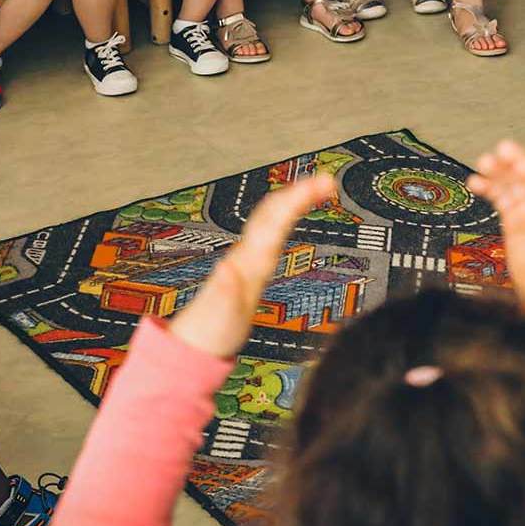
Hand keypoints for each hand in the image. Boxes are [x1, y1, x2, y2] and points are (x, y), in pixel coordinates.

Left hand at [168, 173, 338, 357]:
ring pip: (272, 219)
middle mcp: (247, 254)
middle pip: (274, 211)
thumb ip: (224, 290)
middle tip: (329, 181)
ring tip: (317, 189)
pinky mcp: (250, 267)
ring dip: (293, 199)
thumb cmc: (210, 331)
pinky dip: (285, 217)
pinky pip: (271, 233)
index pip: (276, 219)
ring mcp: (248, 259)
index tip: (323, 183)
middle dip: (300, 191)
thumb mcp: (222, 314)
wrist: (195, 344)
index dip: (299, 197)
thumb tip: (227, 267)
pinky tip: (291, 216)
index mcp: (248, 260)